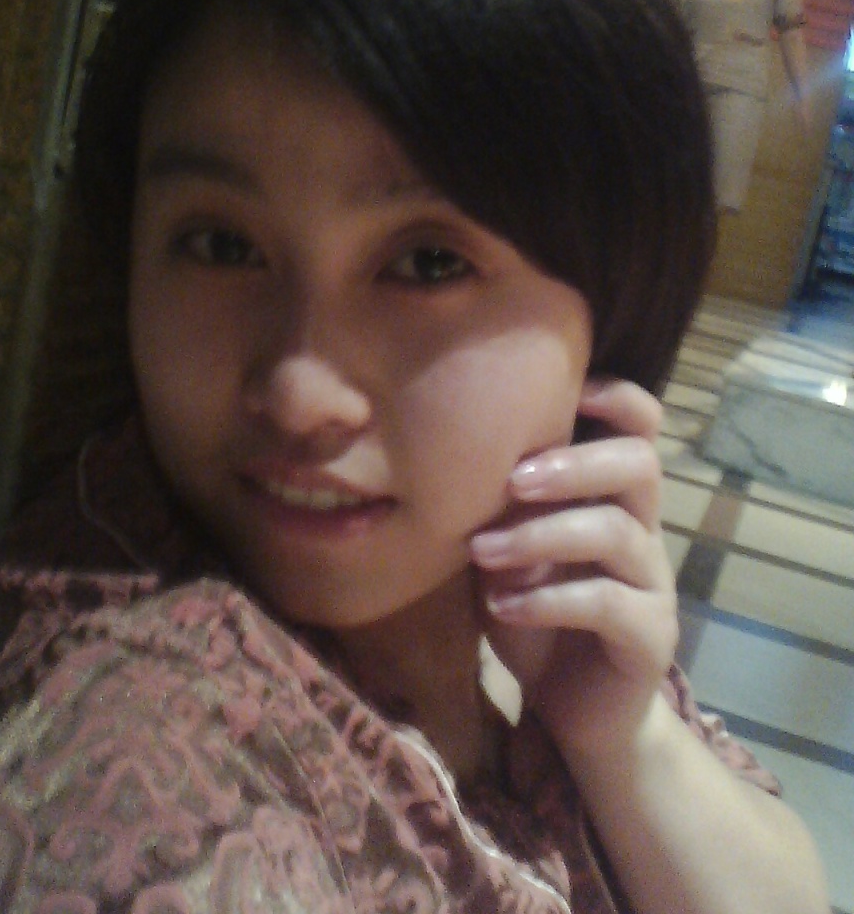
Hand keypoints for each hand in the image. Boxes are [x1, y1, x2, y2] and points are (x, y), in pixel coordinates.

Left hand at [470, 378, 677, 760]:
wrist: (574, 711)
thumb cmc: (538, 617)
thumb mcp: (508, 555)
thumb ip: (499, 510)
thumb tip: (449, 457)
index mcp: (615, 498)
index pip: (641, 427)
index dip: (614, 397)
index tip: (562, 391)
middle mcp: (645, 530)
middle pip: (640, 465)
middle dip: (573, 463)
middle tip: (513, 480)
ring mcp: (653, 583)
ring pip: (617, 531)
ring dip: (540, 534)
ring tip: (482, 551)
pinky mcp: (650, 637)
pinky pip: (607, 602)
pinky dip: (546, 598)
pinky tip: (502, 606)